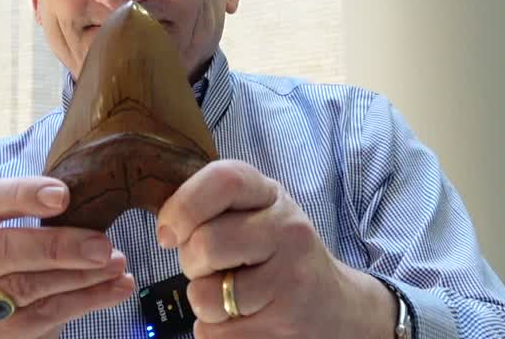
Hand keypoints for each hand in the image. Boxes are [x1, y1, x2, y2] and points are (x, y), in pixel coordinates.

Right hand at [0, 176, 136, 337]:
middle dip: (55, 246)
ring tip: (117, 263)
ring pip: (23, 289)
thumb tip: (87, 205)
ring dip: (79, 276)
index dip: (21, 195)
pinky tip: (112, 289)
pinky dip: (83, 302)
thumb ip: (22, 221)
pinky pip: (40, 318)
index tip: (63, 195)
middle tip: (101, 244)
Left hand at [156, 160, 398, 338]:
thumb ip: (215, 209)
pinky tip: (242, 319)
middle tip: (209, 269)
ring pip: (205, 296)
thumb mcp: (257, 215)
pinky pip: (215, 333)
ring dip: (203, 303)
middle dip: (190, 264)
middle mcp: (287, 230)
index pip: (223, 180)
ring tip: (229, 296)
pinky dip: (216, 331)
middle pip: (206, 244)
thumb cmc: (279, 256)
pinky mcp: (285, 322)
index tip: (169, 233)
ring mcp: (290, 277)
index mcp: (270, 195)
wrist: (337, 307)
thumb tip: (166, 228)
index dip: (183, 206)